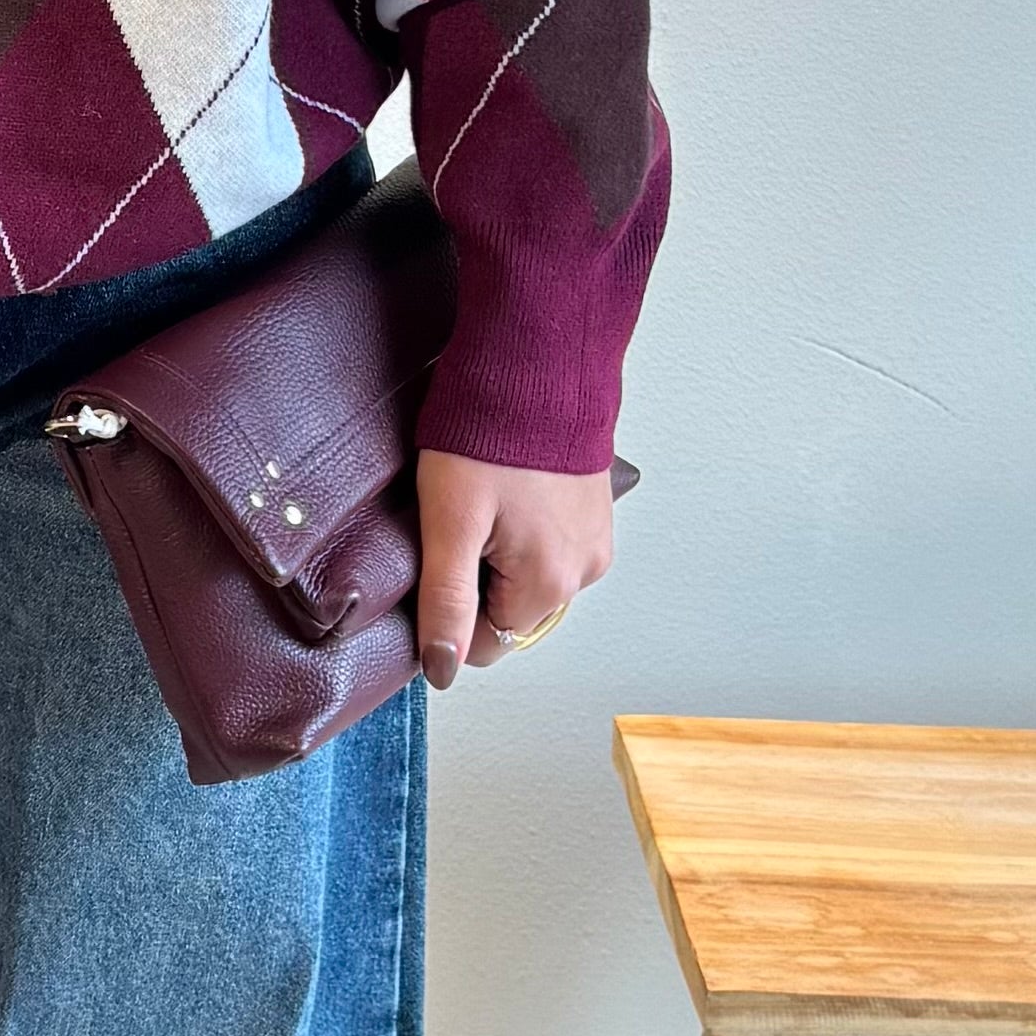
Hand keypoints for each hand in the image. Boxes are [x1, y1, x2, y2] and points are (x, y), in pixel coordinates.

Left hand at [412, 452, 616, 691]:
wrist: (536, 366)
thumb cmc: (487, 436)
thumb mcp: (449, 523)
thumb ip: (446, 602)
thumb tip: (442, 669)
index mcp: (549, 585)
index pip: (485, 644)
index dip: (450, 609)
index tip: (440, 556)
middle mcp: (583, 573)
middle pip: (509, 610)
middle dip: (476, 576)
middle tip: (461, 519)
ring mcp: (595, 542)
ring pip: (527, 578)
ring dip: (499, 553)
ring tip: (487, 499)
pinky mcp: (595, 514)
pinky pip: (550, 547)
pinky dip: (524, 531)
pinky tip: (509, 491)